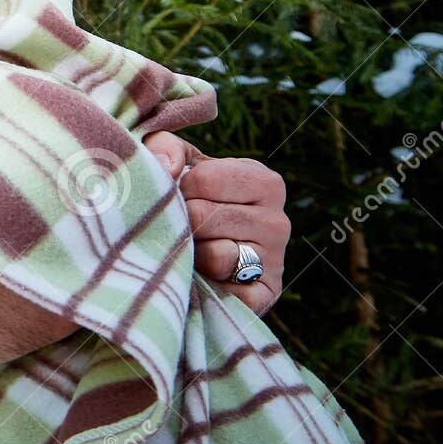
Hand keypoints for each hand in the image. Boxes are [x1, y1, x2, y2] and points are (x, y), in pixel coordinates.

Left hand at [142, 131, 289, 315]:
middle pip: (202, 216)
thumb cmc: (184, 204)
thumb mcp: (174, 166)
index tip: (180, 196)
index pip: (203, 179)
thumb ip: (164, 148)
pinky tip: (202, 277)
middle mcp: (278, 220)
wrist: (192, 264)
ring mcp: (275, 260)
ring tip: (191, 250)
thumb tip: (168, 167)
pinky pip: (224, 288)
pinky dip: (204, 283)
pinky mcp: (264, 295)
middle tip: (182, 228)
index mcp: (263, 181)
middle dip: (180, 222)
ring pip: (214, 254)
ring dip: (189, 253)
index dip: (176, 188)